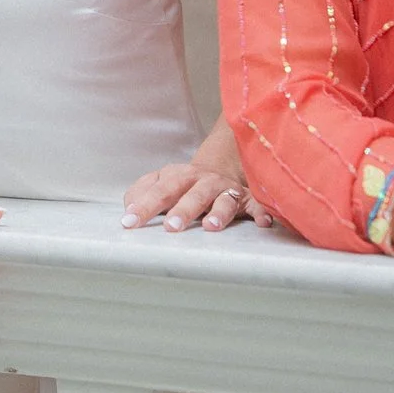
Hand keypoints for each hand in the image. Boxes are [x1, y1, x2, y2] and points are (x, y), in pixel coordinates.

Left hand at [120, 164, 269, 232]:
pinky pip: (257, 205)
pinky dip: (261, 213)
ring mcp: (226, 190)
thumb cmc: (185, 183)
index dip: (144, 205)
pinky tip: (265, 223)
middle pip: (192, 194)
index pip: (159, 190)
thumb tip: (128, 208)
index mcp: (179, 176)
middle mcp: (203, 182)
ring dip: (218, 213)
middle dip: (182, 210)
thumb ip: (141, 192)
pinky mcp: (248, 199)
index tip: (130, 221)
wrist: (223, 166)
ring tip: (210, 227)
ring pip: (223, 201)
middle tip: (171, 227)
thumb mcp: (161, 182)